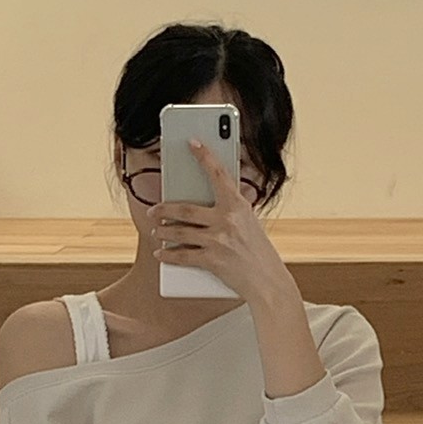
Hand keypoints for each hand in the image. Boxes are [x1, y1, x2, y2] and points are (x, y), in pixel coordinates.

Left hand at [147, 139, 302, 311]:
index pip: (218, 174)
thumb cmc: (259, 252)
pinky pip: (182, 256)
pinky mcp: (212, 260)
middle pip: (185, 208)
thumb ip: (234, 209)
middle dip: (164, 209)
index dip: (204, 156)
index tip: (192, 142)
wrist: (267, 281)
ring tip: (157, 230)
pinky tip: (160, 254)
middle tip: (155, 210)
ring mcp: (218, 240)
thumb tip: (218, 197)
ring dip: (163, 231)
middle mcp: (226, 219)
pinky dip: (168, 256)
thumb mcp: (250, 223)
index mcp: (238, 205)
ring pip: (179, 231)